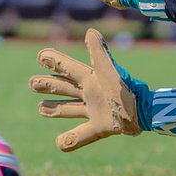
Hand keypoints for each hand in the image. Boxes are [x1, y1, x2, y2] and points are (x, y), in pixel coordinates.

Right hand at [29, 28, 143, 151]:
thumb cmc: (124, 90)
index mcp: (91, 78)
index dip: (55, 60)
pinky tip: (59, 143)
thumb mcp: (108, 71)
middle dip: (48, 85)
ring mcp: (95, 110)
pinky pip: (82, 135)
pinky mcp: (101, 127)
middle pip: (64, 88)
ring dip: (54, 109)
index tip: (41, 55)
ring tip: (41, 108)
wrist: (143, 112)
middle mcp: (91, 93)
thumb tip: (90, 31)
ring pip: (69, 109)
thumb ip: (99, 53)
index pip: (68, 67)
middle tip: (32, 82)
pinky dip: (70, 140)